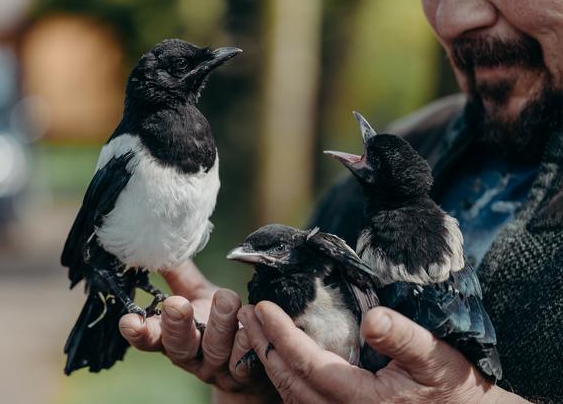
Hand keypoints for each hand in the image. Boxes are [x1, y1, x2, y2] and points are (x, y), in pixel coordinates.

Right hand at [119, 261, 277, 402]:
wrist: (248, 359)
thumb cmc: (214, 319)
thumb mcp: (194, 294)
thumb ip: (177, 272)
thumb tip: (157, 243)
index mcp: (171, 337)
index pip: (149, 337)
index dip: (137, 331)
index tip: (128, 321)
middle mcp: (191, 355)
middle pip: (179, 345)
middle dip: (176, 325)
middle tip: (176, 305)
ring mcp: (217, 366)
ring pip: (215, 349)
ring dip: (219, 324)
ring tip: (226, 298)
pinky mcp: (245, 373)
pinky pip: (246, 361)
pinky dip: (248, 341)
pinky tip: (251, 323)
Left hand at [238, 302, 528, 403]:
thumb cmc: (452, 386)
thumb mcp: (436, 356)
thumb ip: (404, 338)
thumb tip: (371, 317)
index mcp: (363, 399)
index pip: (309, 365)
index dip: (282, 335)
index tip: (263, 306)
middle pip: (290, 382)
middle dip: (264, 346)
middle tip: (246, 312)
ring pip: (292, 397)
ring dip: (270, 362)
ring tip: (255, 330)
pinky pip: (304, 403)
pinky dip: (285, 378)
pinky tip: (280, 356)